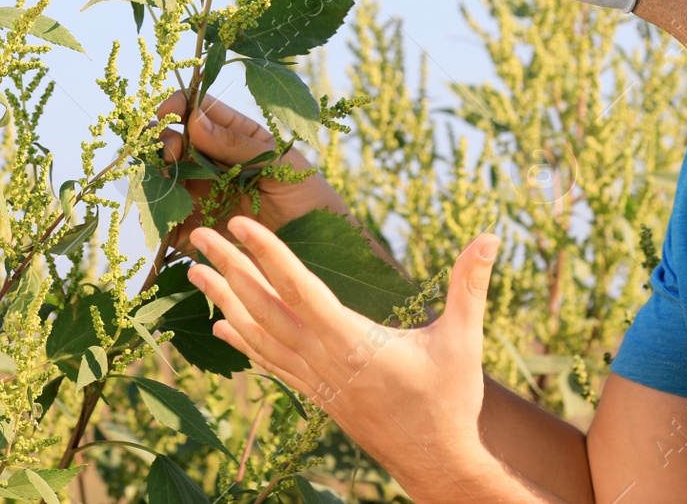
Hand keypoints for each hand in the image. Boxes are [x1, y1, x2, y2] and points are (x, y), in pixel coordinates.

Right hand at [155, 90, 346, 251]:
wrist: (320, 251)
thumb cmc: (308, 198)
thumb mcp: (280, 163)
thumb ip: (238, 144)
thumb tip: (195, 120)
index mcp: (234, 138)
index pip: (199, 112)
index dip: (179, 106)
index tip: (169, 111)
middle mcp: (211, 165)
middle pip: (173, 143)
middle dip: (163, 139)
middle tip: (170, 147)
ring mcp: (200, 197)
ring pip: (162, 177)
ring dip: (154, 171)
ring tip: (166, 173)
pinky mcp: (194, 233)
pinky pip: (164, 220)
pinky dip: (155, 211)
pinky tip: (161, 205)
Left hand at [186, 216, 503, 496]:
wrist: (435, 463)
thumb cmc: (449, 401)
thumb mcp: (463, 339)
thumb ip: (471, 286)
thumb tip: (491, 237)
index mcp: (352, 341)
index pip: (299, 289)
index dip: (267, 254)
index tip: (239, 224)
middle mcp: (323, 359)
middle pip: (265, 308)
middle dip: (230, 269)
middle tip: (197, 237)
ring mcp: (315, 380)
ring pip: (258, 335)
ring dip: (225, 300)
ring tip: (195, 273)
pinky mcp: (316, 394)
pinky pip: (269, 362)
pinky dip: (242, 340)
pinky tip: (222, 324)